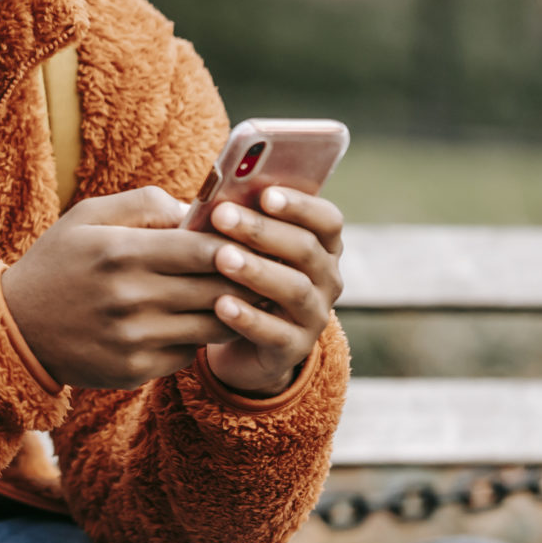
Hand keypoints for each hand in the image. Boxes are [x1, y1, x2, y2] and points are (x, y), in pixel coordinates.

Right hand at [0, 187, 262, 389]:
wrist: (16, 328)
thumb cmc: (59, 262)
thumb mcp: (88, 216)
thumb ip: (146, 203)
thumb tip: (200, 210)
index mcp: (120, 251)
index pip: (203, 249)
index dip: (236, 245)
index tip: (248, 241)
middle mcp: (129, 297)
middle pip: (217, 289)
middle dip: (245, 278)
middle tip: (260, 269)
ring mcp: (133, 338)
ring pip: (212, 326)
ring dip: (231, 311)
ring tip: (239, 296)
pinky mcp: (135, 370)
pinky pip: (189, 353)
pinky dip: (196, 338)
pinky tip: (192, 323)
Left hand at [196, 186, 343, 397]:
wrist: (243, 343)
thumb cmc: (242, 278)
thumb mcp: (246, 248)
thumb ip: (240, 222)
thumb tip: (214, 197)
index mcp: (321, 246)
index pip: (327, 220)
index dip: (300, 205)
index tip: (266, 193)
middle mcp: (327, 279)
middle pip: (305, 249)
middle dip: (261, 230)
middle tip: (222, 216)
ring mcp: (314, 316)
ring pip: (294, 289)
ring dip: (257, 270)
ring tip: (222, 258)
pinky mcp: (293, 349)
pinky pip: (275, 333)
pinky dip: (248, 317)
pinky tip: (220, 305)